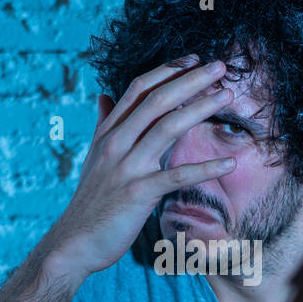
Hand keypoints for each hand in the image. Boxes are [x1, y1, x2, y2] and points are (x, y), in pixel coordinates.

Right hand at [43, 54, 236, 279]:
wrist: (74, 243)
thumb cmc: (91, 201)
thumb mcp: (94, 157)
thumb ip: (103, 124)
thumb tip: (103, 95)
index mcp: (108, 132)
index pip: (138, 89)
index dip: (167, 70)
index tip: (193, 59)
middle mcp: (116, 143)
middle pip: (157, 100)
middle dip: (191, 79)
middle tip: (220, 66)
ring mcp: (126, 167)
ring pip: (168, 127)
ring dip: (201, 108)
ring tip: (227, 95)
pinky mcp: (138, 194)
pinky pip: (177, 176)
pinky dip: (204, 168)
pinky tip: (228, 163)